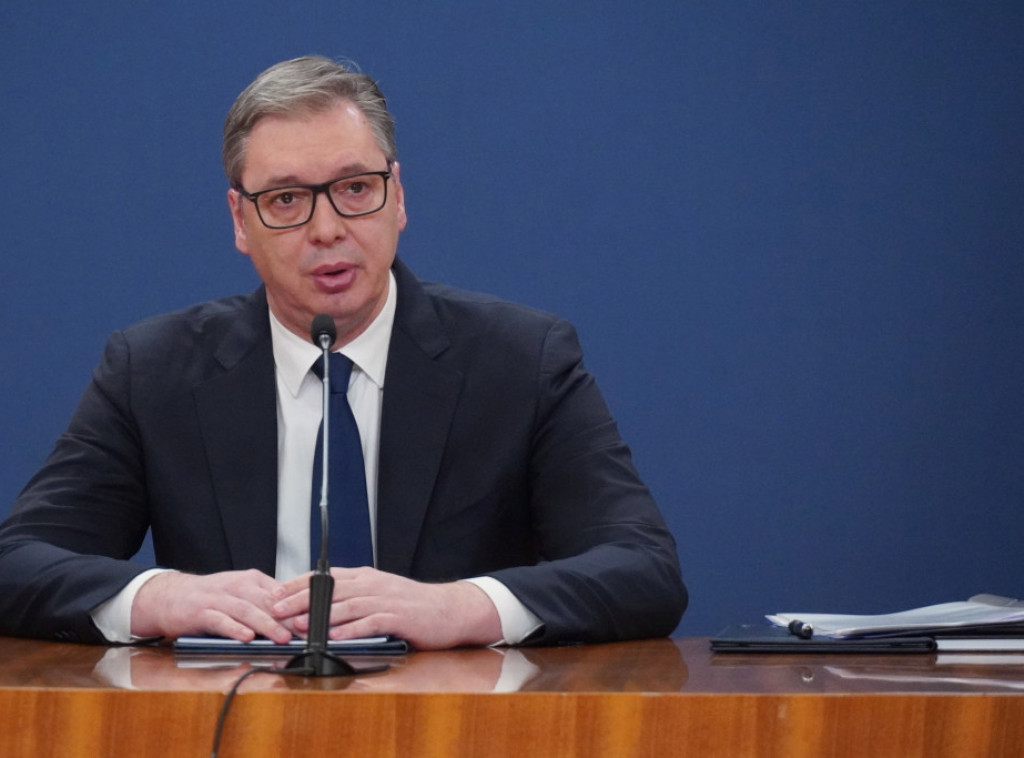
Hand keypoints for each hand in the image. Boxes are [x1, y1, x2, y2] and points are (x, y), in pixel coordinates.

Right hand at [131, 569, 292, 643]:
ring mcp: (218, 599)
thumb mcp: (241, 592)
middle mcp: (236, 586)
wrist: (171, 596)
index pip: (279, 592)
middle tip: (304, 632)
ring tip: (282, 637)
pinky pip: (220, 620)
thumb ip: (265, 600)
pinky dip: (234, 628)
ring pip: (246, 610)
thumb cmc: (211, 597)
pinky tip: (247, 637)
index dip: (297, 606)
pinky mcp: (200, 613)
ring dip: (266, 624)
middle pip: (266, 601)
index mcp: (250, 580)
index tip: (312, 620)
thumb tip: (294, 616)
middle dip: (287, 618)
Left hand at [273, 567, 502, 649]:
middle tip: (278, 609)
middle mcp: (373, 584)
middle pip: (331, 590)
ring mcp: (386, 600)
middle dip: (301, 599)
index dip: (299, 584)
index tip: (276, 593)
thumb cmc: (412, 605)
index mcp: (366, 577)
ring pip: (347, 605)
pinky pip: (371, 623)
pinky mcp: (398, 617)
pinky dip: (351, 629)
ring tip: (299, 625)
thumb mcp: (380, 593)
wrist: (449, 609)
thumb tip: (320, 606)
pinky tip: (336, 636)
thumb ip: (354, 597)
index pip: (325, 577)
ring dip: (320, 616)